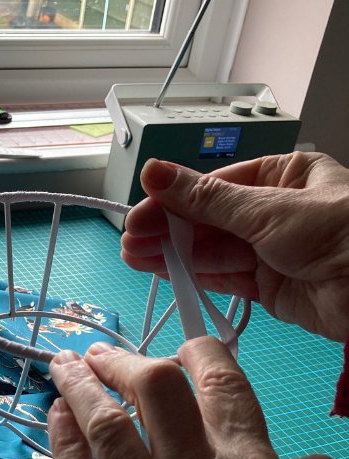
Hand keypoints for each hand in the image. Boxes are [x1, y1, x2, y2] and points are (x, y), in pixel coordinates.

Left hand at [47, 337, 348, 458]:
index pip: (220, 384)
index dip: (201, 351)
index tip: (187, 346)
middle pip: (149, 390)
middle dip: (124, 359)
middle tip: (105, 351)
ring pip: (101, 429)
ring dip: (79, 389)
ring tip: (64, 367)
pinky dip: (63, 445)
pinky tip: (54, 421)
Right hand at [121, 151, 348, 341]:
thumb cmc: (341, 235)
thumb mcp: (267, 209)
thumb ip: (205, 198)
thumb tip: (154, 171)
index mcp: (284, 175)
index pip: (216, 186)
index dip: (174, 199)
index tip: (140, 211)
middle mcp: (276, 211)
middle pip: (210, 219)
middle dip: (168, 229)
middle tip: (130, 239)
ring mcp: (272, 251)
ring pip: (213, 250)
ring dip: (173, 254)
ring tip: (134, 256)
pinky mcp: (270, 288)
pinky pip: (225, 278)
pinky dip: (194, 277)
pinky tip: (163, 273)